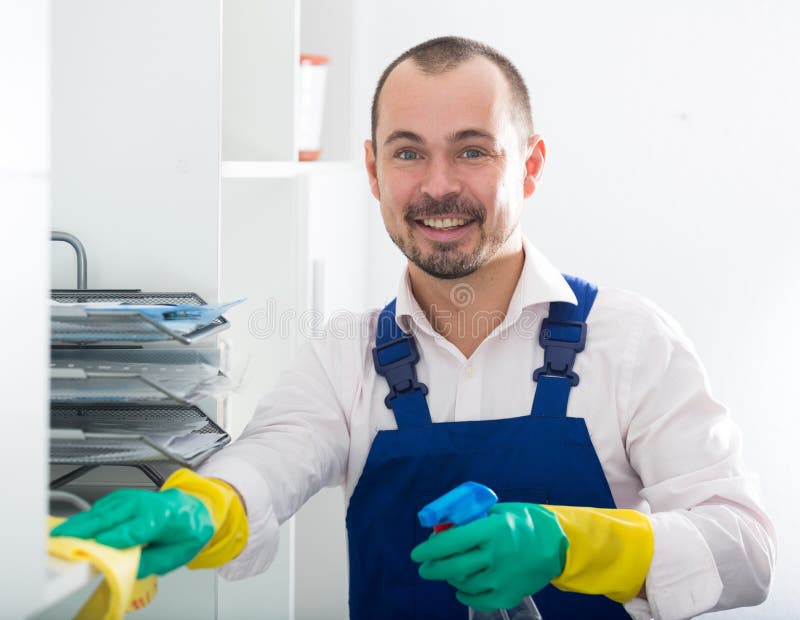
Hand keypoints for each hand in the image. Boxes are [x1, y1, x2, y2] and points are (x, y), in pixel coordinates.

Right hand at [51, 487, 214, 577]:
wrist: (194, 508)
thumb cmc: (186, 531)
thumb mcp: (175, 555)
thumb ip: (149, 562)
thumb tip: (124, 570)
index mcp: (162, 517)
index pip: (133, 529)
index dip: (111, 539)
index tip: (93, 550)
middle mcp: (144, 504)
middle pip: (111, 516)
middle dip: (85, 528)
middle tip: (62, 541)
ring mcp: (131, 498)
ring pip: (102, 510)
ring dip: (80, 522)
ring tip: (60, 537)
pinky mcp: (121, 498)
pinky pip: (100, 508)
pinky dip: (85, 518)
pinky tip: (73, 529)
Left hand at [410, 503, 566, 611]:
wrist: (557, 545)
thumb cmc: (524, 522)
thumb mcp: (498, 511)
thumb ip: (474, 519)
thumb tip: (445, 528)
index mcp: (492, 530)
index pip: (453, 541)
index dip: (431, 548)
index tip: (417, 553)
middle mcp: (495, 555)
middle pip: (454, 566)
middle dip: (433, 569)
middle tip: (424, 569)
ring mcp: (502, 578)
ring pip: (464, 583)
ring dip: (450, 578)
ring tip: (447, 573)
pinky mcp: (509, 594)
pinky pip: (479, 599)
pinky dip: (466, 595)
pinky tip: (461, 589)